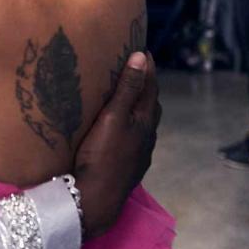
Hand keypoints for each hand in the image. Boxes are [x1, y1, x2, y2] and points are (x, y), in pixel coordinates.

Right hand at [72, 52, 160, 239]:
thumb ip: (127, 89)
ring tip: (124, 97)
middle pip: (151, 105)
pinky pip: (135, 138)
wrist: (97, 199)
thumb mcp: (113, 117)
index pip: (151, 87)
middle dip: (146, 86)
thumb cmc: (102, 155)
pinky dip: (130, 126)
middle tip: (134, 70)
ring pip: (144, 124)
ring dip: (138, 108)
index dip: (148, 68)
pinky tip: (118, 129)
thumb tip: (141, 58)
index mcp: (145, 121)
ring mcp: (140, 154)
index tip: (143, 50)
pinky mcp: (130, 166)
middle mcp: (148, 136)